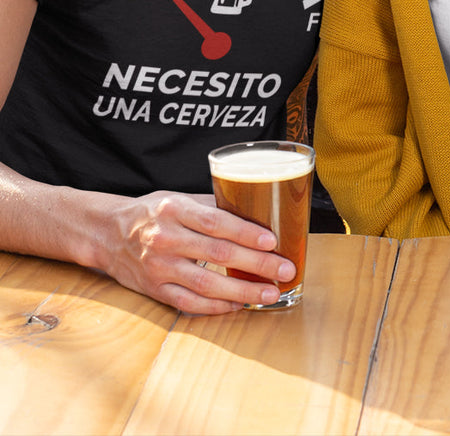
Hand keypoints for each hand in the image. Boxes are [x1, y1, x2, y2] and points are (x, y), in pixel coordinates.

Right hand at [97, 191, 297, 315]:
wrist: (107, 234)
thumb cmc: (152, 213)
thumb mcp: (179, 199)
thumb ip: (212, 206)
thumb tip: (256, 213)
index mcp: (174, 210)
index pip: (216, 222)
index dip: (246, 232)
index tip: (272, 240)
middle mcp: (166, 239)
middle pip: (218, 254)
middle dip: (256, 264)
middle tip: (285, 269)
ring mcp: (159, 268)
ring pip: (206, 284)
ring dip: (242, 291)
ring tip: (270, 293)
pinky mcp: (155, 290)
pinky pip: (190, 303)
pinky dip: (217, 307)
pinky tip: (240, 305)